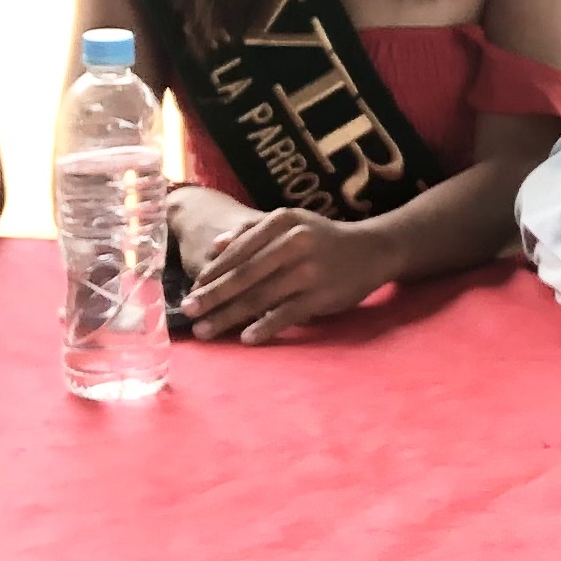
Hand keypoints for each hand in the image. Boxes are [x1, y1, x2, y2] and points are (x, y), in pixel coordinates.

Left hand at [182, 207, 392, 343]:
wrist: (373, 249)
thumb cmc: (323, 238)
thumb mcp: (291, 223)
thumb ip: (252, 231)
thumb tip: (215, 246)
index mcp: (281, 222)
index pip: (238, 251)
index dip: (212, 274)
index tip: (190, 291)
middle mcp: (294, 242)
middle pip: (244, 276)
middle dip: (212, 297)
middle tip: (187, 312)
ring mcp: (309, 270)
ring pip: (260, 297)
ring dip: (229, 316)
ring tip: (206, 330)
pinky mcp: (322, 294)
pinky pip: (286, 314)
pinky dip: (265, 327)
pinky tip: (246, 338)